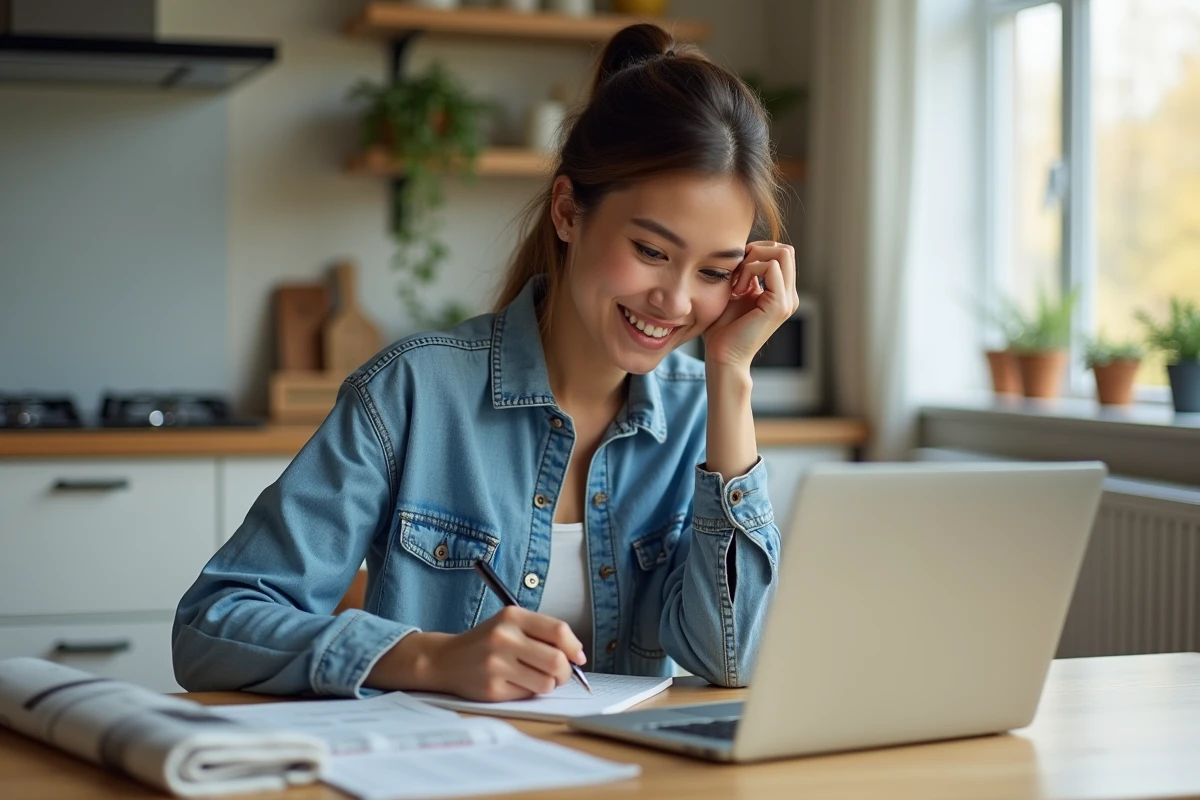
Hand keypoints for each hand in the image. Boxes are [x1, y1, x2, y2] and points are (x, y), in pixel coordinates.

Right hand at [373, 606, 585, 700]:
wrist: (446, 659)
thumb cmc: (487, 642)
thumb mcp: (510, 624)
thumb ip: (542, 633)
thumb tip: (577, 656)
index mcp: (512, 616)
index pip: (558, 631)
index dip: (575, 647)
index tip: (578, 657)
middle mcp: (503, 638)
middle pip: (557, 660)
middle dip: (565, 671)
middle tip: (560, 673)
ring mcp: (496, 665)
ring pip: (546, 682)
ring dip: (548, 684)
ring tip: (535, 677)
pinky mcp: (492, 689)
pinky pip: (528, 695)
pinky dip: (529, 691)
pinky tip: (515, 683)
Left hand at [702, 241, 798, 370]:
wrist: (722, 356)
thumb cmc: (722, 328)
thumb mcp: (736, 292)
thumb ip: (745, 274)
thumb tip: (745, 251)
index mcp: (780, 293)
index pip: (781, 253)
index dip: (757, 252)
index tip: (735, 270)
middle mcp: (788, 296)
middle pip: (785, 249)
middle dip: (757, 251)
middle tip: (737, 272)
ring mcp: (786, 301)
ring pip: (782, 253)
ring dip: (754, 260)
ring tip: (737, 283)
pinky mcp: (779, 305)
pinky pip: (771, 268)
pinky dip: (750, 271)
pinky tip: (737, 290)